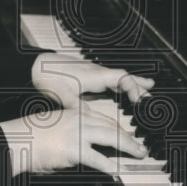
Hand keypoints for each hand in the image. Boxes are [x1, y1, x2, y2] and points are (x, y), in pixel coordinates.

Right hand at [0, 107, 148, 176]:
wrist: (14, 141)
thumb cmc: (29, 138)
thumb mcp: (53, 127)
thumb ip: (70, 133)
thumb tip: (84, 149)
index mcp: (73, 113)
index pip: (102, 119)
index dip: (117, 128)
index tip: (126, 135)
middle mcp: (79, 119)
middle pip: (111, 126)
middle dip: (128, 137)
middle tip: (139, 146)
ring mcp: (77, 133)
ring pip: (111, 138)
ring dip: (128, 147)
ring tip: (138, 154)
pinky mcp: (74, 149)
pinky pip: (98, 159)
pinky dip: (110, 166)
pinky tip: (117, 171)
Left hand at [31, 53, 153, 108]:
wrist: (34, 66)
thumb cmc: (47, 78)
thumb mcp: (63, 96)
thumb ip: (78, 108)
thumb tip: (89, 119)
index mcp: (95, 76)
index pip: (122, 78)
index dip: (135, 89)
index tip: (140, 102)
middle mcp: (97, 72)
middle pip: (124, 75)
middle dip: (139, 83)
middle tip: (153, 90)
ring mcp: (92, 72)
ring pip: (117, 76)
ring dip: (131, 82)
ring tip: (146, 86)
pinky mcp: (86, 74)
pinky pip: (109, 78)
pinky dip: (119, 83)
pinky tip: (119, 89)